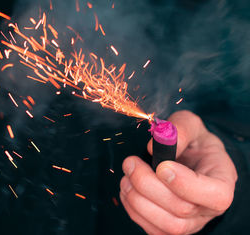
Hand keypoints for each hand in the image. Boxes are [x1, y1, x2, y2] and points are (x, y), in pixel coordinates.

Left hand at [119, 110, 237, 234]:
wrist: (186, 158)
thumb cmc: (191, 142)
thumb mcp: (190, 124)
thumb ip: (179, 129)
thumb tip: (153, 148)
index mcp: (221, 181)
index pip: (214, 195)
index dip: (185, 184)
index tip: (161, 166)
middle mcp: (209, 208)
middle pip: (182, 209)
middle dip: (148, 185)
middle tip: (130, 163)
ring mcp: (191, 222)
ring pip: (166, 224)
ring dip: (137, 199)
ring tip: (126, 175)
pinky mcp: (170, 228)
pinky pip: (153, 230)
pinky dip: (133, 210)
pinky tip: (127, 189)